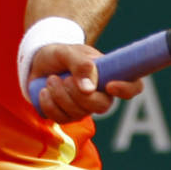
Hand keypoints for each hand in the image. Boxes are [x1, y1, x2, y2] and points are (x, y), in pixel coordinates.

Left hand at [29, 43, 143, 122]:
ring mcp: (84, 107)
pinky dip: (49, 105)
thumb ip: (80, 64)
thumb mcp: (67, 52)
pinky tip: (44, 92)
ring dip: (60, 96)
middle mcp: (100, 93)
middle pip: (102, 106)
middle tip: (65, 79)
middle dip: (79, 95)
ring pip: (79, 114)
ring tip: (51, 79)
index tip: (110, 86)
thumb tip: (90, 89)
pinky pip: (62, 119)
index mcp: (108, 75)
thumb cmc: (59, 54)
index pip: (132, 86)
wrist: (38, 62)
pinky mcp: (67, 115)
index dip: (127, 89)